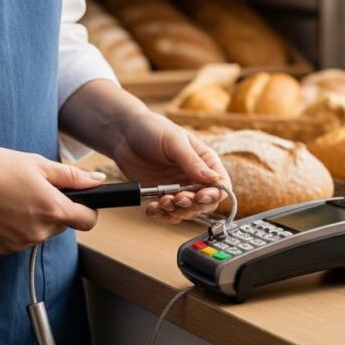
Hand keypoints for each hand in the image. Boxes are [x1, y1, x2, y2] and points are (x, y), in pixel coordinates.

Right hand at [0, 146, 103, 253]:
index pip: (88, 220)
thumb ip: (72, 176)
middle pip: (63, 225)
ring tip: (14, 198)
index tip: (81, 201)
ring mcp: (20, 243)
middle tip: (34, 190)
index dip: (89, 209)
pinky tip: (2, 211)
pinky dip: (17, 227)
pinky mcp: (2, 248)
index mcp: (53, 209)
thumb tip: (98, 180)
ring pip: (42, 232)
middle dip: (56, 209)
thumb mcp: (38, 164)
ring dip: (36, 219)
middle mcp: (39, 232)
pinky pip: (21, 239)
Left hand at [108, 110, 229, 223]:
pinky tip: (153, 207)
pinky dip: (161, 214)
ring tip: (162, 201)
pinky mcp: (161, 196)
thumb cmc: (153, 129)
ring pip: (187, 211)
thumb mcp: (175, 142)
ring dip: (176, 211)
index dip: (214, 195)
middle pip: (206, 203)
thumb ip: (193, 162)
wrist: (124, 134)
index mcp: (205, 162)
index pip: (221, 185)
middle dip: (192, 205)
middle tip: (177, 198)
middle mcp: (195, 178)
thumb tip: (214, 179)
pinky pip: (167, 213)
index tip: (200, 196)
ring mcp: (178, 188)